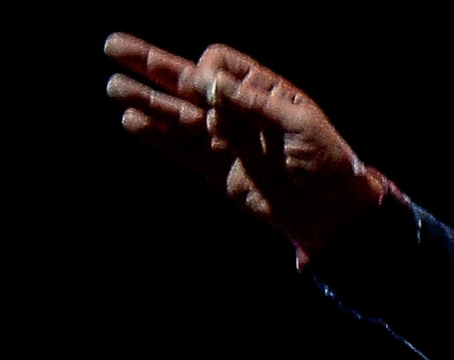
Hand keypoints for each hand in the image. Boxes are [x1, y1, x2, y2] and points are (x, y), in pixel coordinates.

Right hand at [103, 33, 384, 260]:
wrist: (331, 210)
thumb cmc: (327, 161)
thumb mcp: (302, 126)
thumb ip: (256, 103)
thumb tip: (211, 81)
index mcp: (263, 91)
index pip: (219, 64)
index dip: (208, 74)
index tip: (212, 96)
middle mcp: (237, 111)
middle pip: (187, 80)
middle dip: (153, 64)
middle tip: (114, 46)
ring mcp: (224, 139)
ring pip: (176, 113)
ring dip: (146, 99)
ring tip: (113, 85)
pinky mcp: (216, 168)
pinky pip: (180, 149)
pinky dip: (156, 137)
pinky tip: (131, 122)